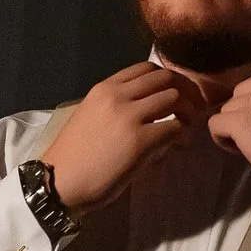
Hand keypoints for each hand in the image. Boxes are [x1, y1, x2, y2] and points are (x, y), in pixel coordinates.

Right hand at [39, 62, 208, 211]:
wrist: (60, 183)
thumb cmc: (75, 156)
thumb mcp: (93, 118)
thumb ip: (120, 108)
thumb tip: (151, 111)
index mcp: (104, 89)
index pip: (146, 68)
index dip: (168, 79)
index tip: (176, 94)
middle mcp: (117, 95)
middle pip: (166, 78)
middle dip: (185, 92)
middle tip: (191, 110)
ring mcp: (129, 116)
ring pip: (174, 98)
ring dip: (187, 112)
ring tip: (184, 130)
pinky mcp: (140, 141)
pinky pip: (174, 127)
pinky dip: (182, 134)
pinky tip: (178, 145)